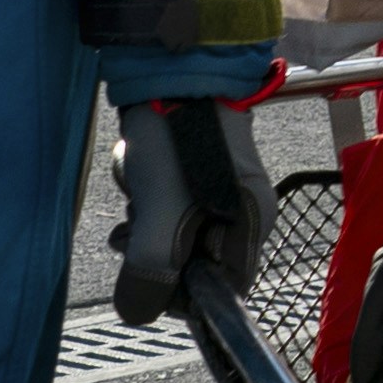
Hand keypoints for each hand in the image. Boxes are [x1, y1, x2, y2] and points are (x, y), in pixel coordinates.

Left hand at [110, 97, 271, 324]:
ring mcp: (219, 192)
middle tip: (131, 228)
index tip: (145, 272)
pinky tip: (138, 171)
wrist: (170, 70)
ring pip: (174, 231)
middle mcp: (241, 212)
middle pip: (193, 261)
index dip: (180, 291)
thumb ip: (149, 271)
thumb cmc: (176, 140)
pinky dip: (146, 194)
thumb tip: (136, 312)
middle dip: (154, 247)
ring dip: (145, 217)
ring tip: (137, 188)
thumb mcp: (160, 215)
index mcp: (251, 226)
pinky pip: (167, 203)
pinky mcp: (195, 173)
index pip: (221, 288)